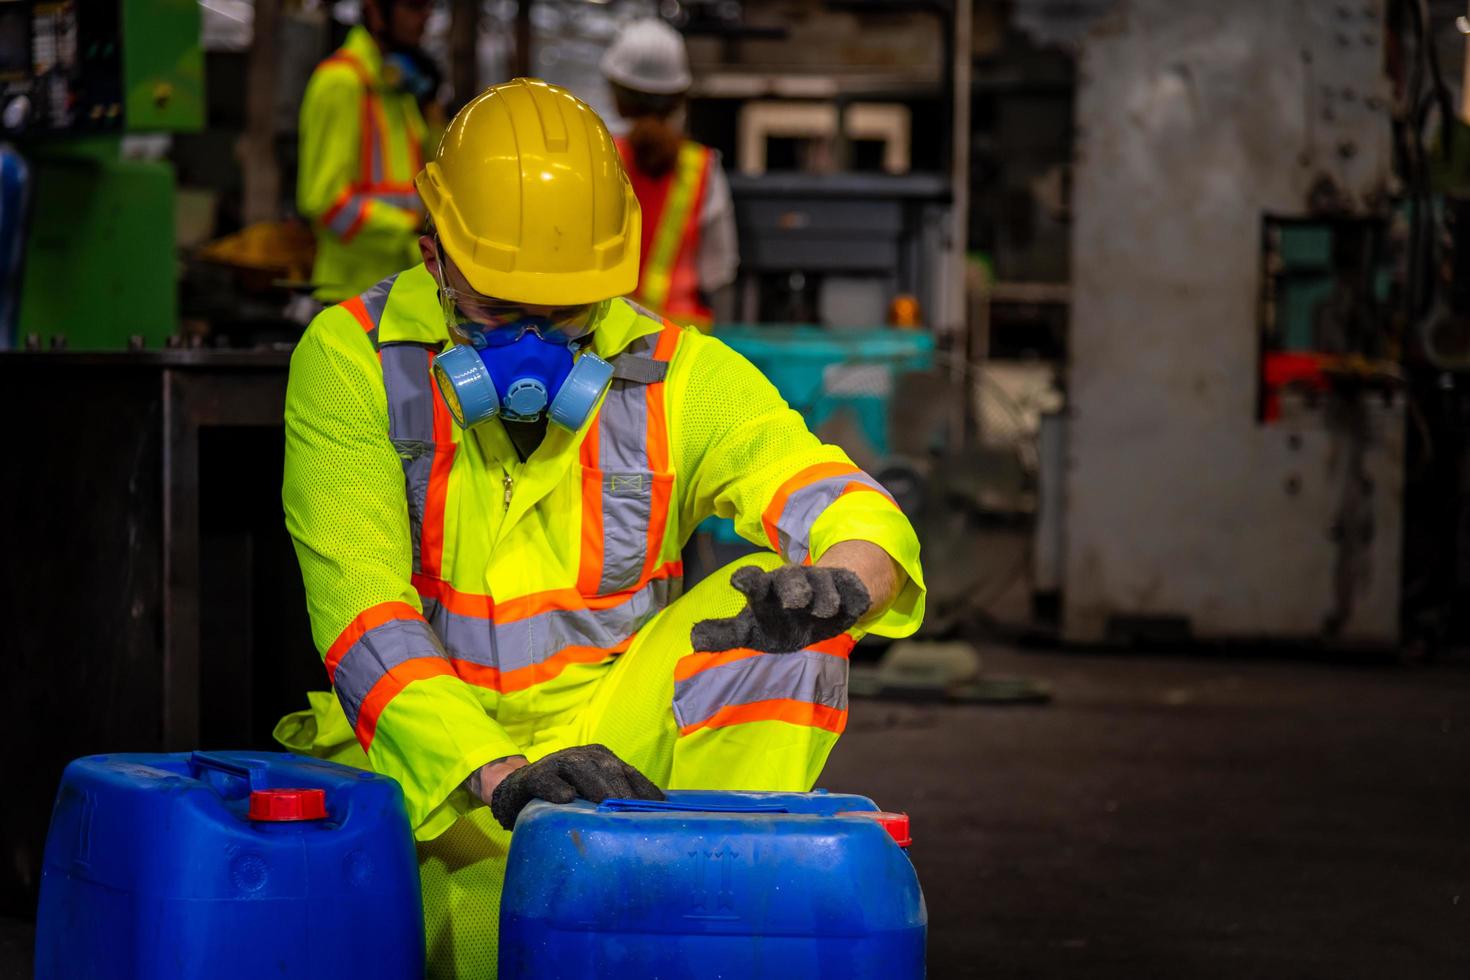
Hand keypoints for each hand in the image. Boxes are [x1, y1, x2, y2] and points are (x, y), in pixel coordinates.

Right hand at [484, 745, 662, 829]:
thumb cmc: (565, 798)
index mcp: (603, 759)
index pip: (629, 772)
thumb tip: (654, 822)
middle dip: (623, 792)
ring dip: (596, 788)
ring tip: (607, 808)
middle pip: (608, 770)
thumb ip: (615, 802)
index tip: (660, 810)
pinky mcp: (533, 775)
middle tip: (635, 816)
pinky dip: (555, 788)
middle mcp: (583, 756)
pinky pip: (545, 780)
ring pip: (580, 770)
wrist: (517, 791)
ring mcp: (558, 763)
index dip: (644, 790)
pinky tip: (566, 799)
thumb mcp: (592, 795)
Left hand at [690, 564, 870, 653]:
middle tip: (790, 600)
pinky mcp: (845, 590)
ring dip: (817, 595)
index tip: (740, 582)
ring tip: (816, 608)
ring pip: (818, 584)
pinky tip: (843, 608)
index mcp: (765, 591)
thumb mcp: (754, 629)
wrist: (828, 605)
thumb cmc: (782, 621)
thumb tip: (695, 639)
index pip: (754, 581)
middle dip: (788, 586)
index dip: (748, 580)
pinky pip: (847, 591)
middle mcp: (791, 584)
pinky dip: (846, 598)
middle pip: (787, 580)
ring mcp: (819, 585)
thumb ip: (726, 634)